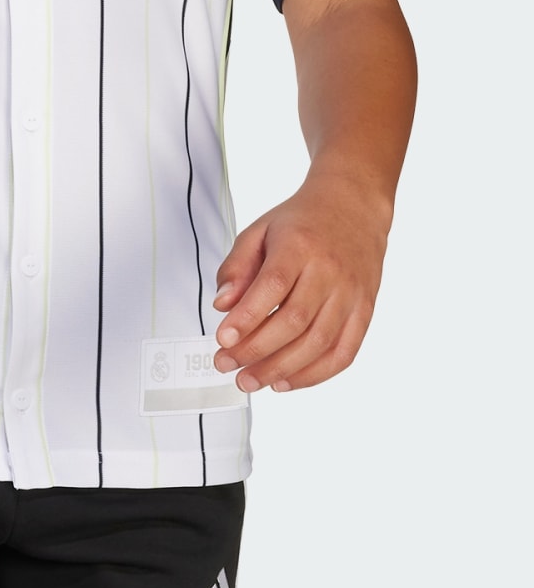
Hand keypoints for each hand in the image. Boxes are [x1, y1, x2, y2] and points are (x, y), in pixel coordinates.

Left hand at [212, 169, 393, 393]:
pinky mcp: (365, 311)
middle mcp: (330, 272)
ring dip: (282, 368)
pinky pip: (344, 352)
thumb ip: (237, 267)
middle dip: (257, 350)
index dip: (248, 317)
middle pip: (294, 321)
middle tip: (227, 364)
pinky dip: (315, 373)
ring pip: (319, 342)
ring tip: (251, 379)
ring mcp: (352, 294)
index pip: (273, 287)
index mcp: (300, 247)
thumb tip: (222, 305)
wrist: (353, 207)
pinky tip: (287, 381)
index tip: (223, 338)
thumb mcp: (259, 230)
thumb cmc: (302, 221)